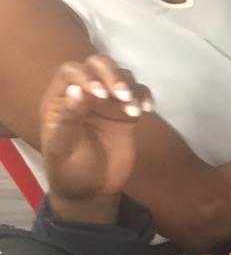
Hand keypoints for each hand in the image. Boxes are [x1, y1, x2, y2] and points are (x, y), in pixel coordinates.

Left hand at [40, 55, 153, 222]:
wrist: (92, 190)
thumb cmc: (69, 170)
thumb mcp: (62, 149)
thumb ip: (68, 120)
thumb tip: (76, 90)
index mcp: (60, 100)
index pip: (72, 72)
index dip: (86, 76)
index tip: (98, 94)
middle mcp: (84, 94)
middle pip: (98, 65)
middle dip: (112, 74)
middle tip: (121, 94)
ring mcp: (107, 101)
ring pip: (121, 75)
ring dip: (129, 86)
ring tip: (133, 109)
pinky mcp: (126, 110)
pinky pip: (138, 92)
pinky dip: (144, 95)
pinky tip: (146, 109)